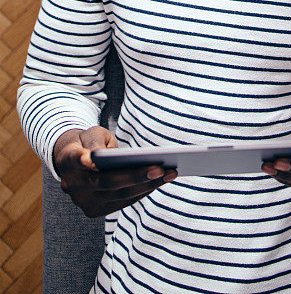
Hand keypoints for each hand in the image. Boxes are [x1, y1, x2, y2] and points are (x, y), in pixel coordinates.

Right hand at [53, 127, 176, 217]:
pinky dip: (142, 191)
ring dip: (147, 185)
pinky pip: (122, 202)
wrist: (75, 160)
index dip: (82, 160)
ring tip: (170, 174)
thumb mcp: (91, 133)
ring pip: (118, 196)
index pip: (74, 160)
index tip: (91, 159)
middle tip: (161, 168)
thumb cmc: (88, 142)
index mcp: (67, 160)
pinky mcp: (94, 211)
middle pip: (107, 182)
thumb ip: (97, 142)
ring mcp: (83, 202)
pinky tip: (160, 181)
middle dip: (136, 176)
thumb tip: (109, 156)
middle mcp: (72, 185)